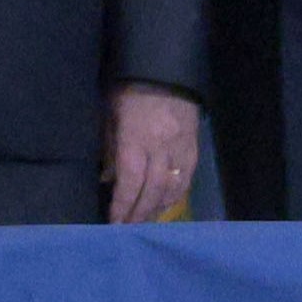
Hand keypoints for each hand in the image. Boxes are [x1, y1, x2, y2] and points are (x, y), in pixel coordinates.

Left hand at [109, 85, 206, 224]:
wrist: (167, 72)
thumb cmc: (130, 91)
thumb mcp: (110, 114)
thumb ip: (110, 147)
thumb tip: (107, 178)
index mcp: (136, 138)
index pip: (129, 180)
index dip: (122, 204)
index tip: (114, 222)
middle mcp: (161, 148)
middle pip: (152, 190)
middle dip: (139, 213)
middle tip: (128, 229)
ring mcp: (181, 149)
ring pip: (172, 188)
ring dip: (157, 208)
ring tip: (144, 222)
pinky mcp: (194, 149)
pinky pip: (186, 180)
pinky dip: (175, 196)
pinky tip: (165, 205)